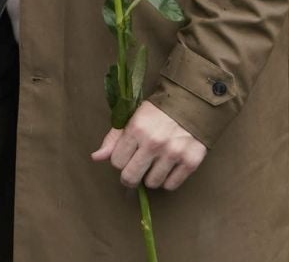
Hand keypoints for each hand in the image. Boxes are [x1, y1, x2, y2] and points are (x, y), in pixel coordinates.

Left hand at [92, 99, 206, 190]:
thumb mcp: (133, 117)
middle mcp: (154, 143)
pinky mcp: (190, 161)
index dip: (120, 160)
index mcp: (136, 129)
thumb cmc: (158, 110)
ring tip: (155, 164)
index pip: (116, 162)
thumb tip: (96, 157)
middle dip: (130, 176)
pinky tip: (168, 167)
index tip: (127, 156)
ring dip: (151, 177)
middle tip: (136, 169)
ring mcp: (173, 153)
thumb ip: (114, 138)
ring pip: (151, 183)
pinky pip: (171, 185)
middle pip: (131, 177)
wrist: (192, 102)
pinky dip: (168, 180)